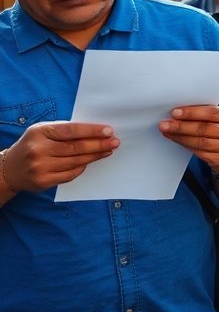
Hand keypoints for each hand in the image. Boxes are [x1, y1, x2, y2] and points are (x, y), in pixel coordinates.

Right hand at [1, 121, 118, 191]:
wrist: (9, 169)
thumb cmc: (33, 145)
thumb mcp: (42, 131)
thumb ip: (64, 130)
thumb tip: (94, 131)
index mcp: (39, 133)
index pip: (70, 131)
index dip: (91, 131)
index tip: (108, 131)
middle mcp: (38, 150)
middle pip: (76, 147)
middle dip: (98, 144)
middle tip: (114, 142)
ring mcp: (40, 167)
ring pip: (75, 161)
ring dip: (95, 156)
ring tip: (108, 150)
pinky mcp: (43, 181)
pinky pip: (70, 174)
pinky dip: (82, 167)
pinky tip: (91, 161)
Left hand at [159, 105, 218, 174]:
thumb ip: (206, 115)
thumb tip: (179, 113)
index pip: (212, 112)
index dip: (192, 112)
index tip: (175, 112)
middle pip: (204, 128)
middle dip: (182, 125)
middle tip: (166, 124)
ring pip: (200, 141)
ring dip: (180, 136)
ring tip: (167, 132)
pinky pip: (199, 152)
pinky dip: (185, 145)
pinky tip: (177, 140)